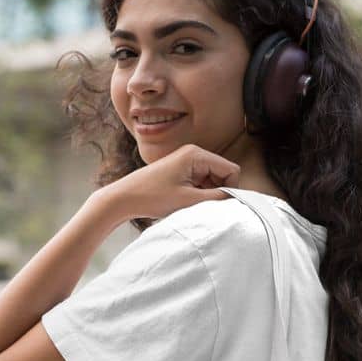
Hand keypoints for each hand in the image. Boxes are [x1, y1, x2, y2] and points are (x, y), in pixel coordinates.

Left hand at [105, 144, 240, 221]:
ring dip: (207, 195)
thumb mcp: (188, 200)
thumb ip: (216, 198)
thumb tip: (237, 199)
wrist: (124, 197)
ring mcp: (187, 162)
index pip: (231, 170)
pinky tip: (186, 203)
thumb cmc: (152, 196)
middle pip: (222, 174)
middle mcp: (194, 153)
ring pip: (212, 180)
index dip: (230, 189)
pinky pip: (201, 183)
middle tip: (203, 207)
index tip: (219, 205)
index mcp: (196, 154)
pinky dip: (199, 195)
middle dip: (218, 192)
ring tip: (191, 205)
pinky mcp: (181, 171)